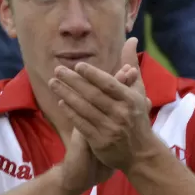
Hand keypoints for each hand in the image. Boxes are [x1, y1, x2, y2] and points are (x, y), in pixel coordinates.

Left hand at [49, 38, 157, 171]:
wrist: (141, 153)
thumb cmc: (138, 117)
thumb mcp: (138, 91)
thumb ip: (132, 66)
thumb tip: (131, 40)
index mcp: (130, 100)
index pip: (109, 84)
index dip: (92, 74)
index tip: (77, 65)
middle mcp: (120, 114)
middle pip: (93, 95)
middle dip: (73, 81)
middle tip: (58, 70)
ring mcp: (110, 129)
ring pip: (84, 108)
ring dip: (67, 95)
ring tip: (54, 83)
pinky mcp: (100, 142)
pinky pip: (82, 124)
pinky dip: (71, 113)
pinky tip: (62, 102)